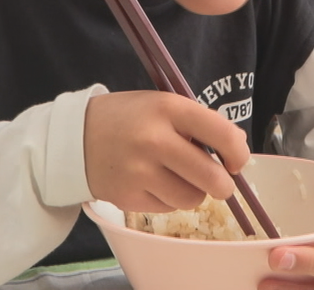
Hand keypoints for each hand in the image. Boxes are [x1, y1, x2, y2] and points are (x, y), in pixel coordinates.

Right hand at [83, 91, 250, 212]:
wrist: (75, 138)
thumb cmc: (128, 119)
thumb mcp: (162, 105)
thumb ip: (198, 123)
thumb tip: (236, 148)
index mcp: (168, 108)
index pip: (222, 134)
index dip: (239, 153)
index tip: (236, 160)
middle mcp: (154, 140)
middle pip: (212, 178)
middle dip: (223, 185)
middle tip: (219, 182)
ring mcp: (140, 172)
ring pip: (192, 199)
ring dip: (193, 192)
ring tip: (176, 176)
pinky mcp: (128, 198)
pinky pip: (168, 208)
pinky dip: (168, 199)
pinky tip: (153, 182)